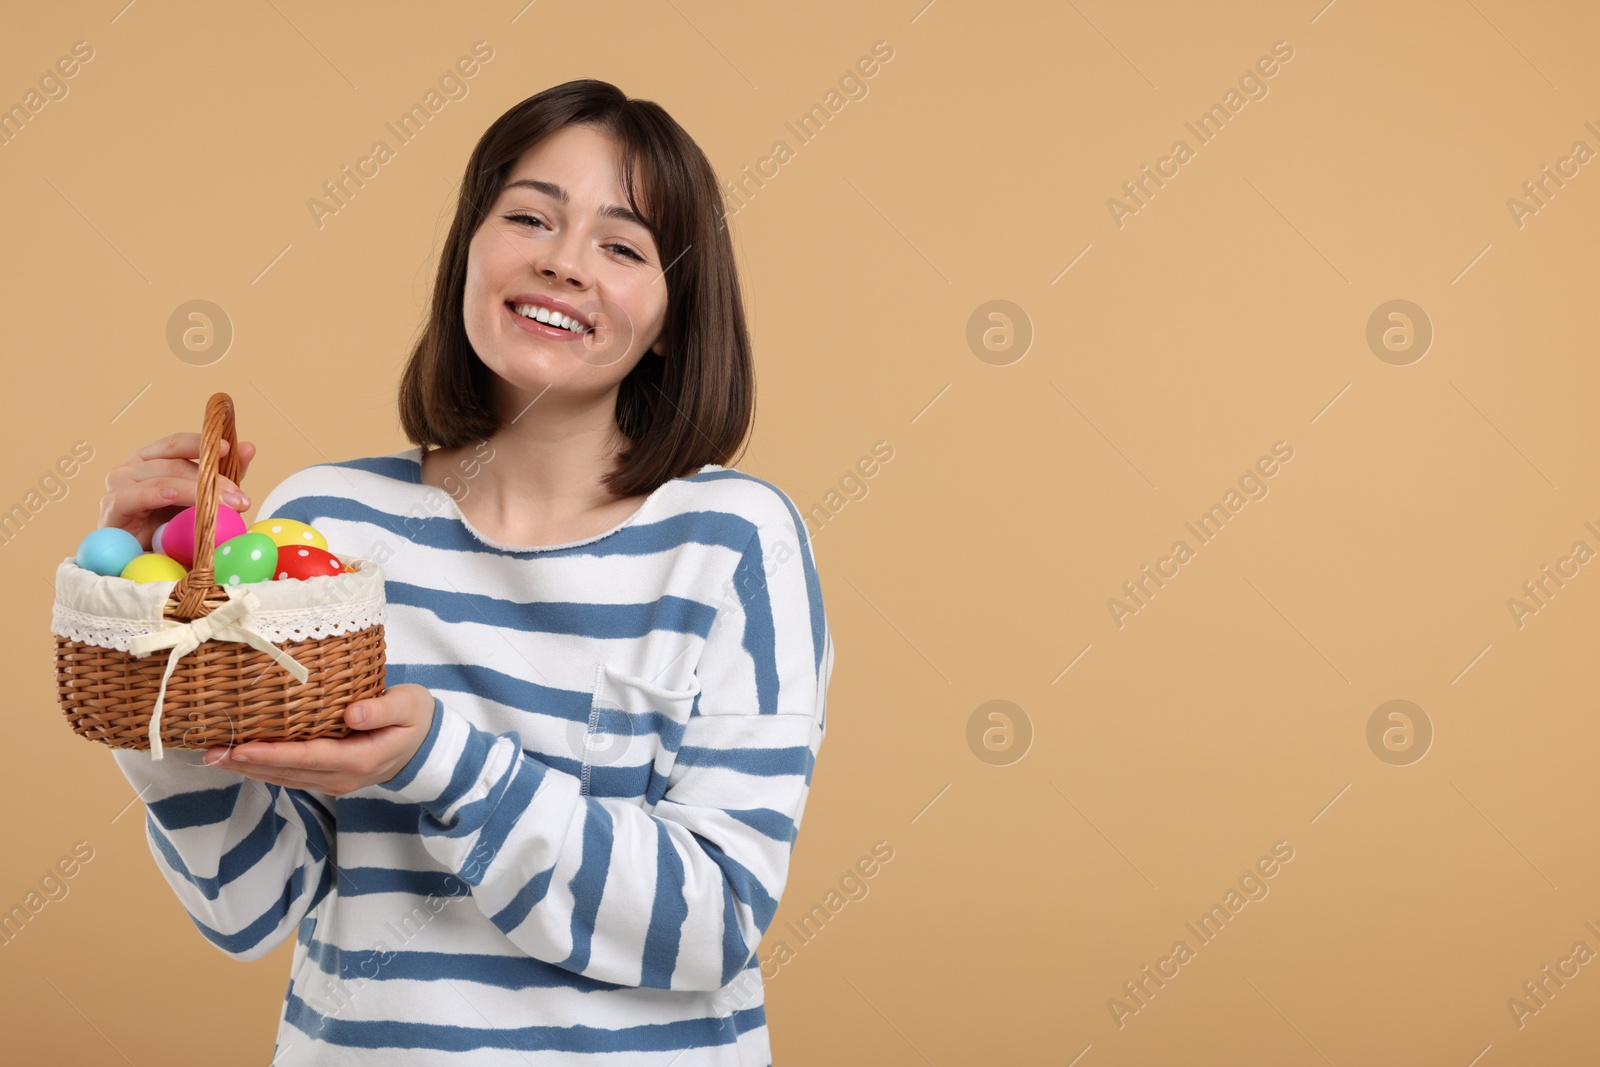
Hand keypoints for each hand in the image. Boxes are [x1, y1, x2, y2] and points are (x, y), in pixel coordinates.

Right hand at [100, 432, 256, 548]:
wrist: (141, 561)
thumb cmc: (171, 527)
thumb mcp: (203, 500)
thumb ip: (224, 475)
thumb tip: (249, 447)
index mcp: (154, 458)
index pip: (178, 443)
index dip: (203, 443)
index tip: (231, 449)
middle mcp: (134, 466)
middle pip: (176, 463)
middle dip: (212, 479)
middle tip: (240, 498)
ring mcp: (120, 484)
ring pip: (162, 478)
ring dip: (196, 491)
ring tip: (225, 507)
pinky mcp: (111, 507)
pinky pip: (133, 496)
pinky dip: (154, 494)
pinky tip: (172, 496)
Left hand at [201, 684, 436, 795]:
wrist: (427, 745)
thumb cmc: (416, 719)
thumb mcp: (409, 707)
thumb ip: (383, 709)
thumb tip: (351, 713)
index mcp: (361, 760)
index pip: (308, 757)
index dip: (273, 754)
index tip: (241, 747)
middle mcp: (343, 778)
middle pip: (288, 773)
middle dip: (247, 765)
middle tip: (211, 753)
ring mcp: (334, 782)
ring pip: (285, 778)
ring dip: (249, 769)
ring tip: (215, 757)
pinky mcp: (328, 778)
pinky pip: (291, 776)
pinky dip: (264, 768)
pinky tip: (243, 759)